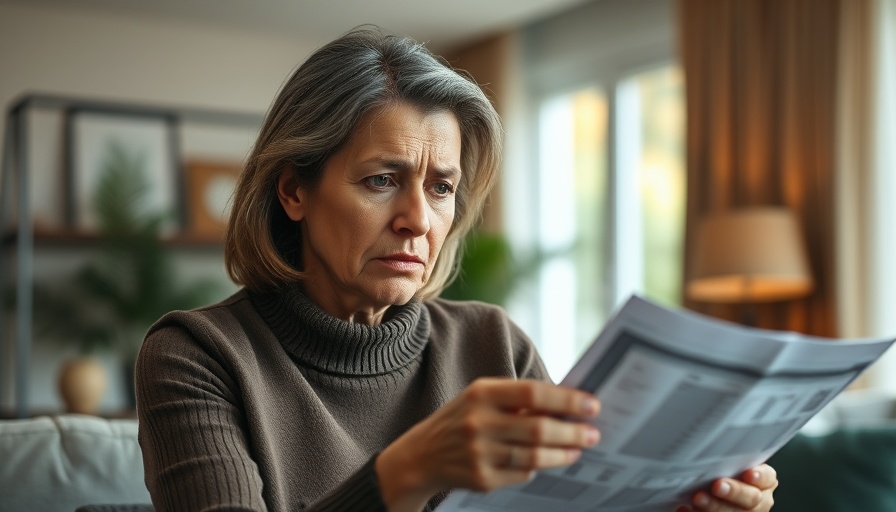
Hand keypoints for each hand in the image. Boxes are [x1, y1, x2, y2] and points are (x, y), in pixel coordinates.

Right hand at [375, 378, 600, 511]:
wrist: (421, 455)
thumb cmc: (461, 419)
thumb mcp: (481, 398)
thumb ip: (517, 399)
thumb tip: (566, 404)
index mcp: (481, 392)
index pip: (533, 393)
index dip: (567, 399)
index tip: (592, 405)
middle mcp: (479, 421)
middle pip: (538, 428)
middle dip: (572, 432)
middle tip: (593, 433)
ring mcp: (479, 453)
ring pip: (534, 456)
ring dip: (563, 453)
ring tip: (578, 448)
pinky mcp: (481, 479)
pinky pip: (522, 474)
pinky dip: (537, 468)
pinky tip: (546, 461)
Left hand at [676, 464, 777, 511]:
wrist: (708, 494)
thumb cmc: (720, 470)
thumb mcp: (730, 461)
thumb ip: (728, 457)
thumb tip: (712, 442)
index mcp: (763, 481)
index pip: (767, 478)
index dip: (760, 476)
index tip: (749, 473)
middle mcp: (758, 500)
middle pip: (751, 498)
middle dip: (734, 491)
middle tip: (717, 485)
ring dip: (714, 506)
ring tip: (698, 498)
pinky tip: (685, 508)